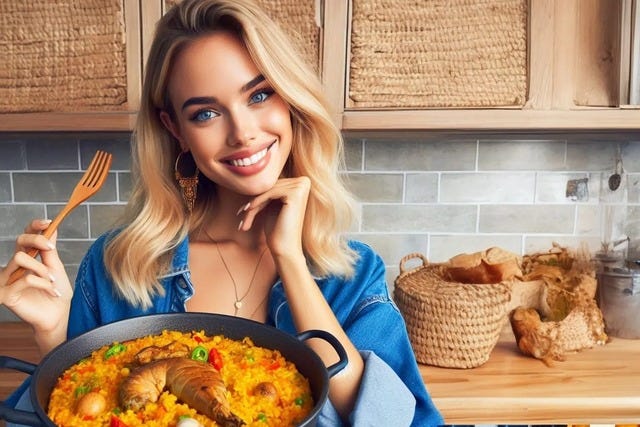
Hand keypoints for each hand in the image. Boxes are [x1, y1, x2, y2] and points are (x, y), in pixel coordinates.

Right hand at [0, 219, 71, 335]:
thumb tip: (51, 228)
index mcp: (26, 258)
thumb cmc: (56, 293)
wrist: (58, 316)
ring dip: (41, 268)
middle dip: (37, 241)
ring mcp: (8, 280)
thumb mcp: (55, 267)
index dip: (34, 226)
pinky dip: (43, 284)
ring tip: (53, 280)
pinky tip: (52, 292)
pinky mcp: (7, 294)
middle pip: (19, 242)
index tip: (48, 222)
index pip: (24, 236)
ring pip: (20, 258)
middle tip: (51, 248)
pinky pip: (25, 279)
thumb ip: (49, 249)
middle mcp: (14, 267)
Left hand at [238, 176, 310, 257]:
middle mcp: (304, 182)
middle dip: (254, 201)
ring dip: (253, 204)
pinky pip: (269, 192)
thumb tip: (253, 173)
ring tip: (243, 216)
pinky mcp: (295, 193)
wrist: (285, 248)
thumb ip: (267, 190)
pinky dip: (256, 202)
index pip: (272, 185)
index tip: (243, 209)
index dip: (256, 197)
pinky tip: (247, 211)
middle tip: (240, 214)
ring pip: (267, 190)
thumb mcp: (271, 205)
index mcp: (300, 183)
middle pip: (269, 187)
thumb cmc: (277, 229)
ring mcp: (301, 186)